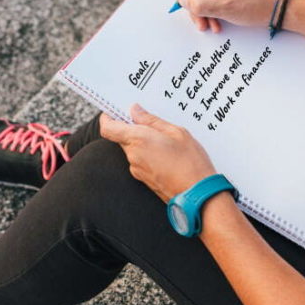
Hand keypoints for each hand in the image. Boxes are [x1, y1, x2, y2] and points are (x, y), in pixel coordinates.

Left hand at [99, 104, 217, 202]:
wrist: (197, 194)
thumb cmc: (190, 162)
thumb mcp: (176, 132)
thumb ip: (152, 121)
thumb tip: (135, 111)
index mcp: (138, 140)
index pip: (108, 128)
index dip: (107, 118)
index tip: (114, 112)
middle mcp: (133, 155)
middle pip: (121, 138)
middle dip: (132, 129)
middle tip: (150, 124)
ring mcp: (137, 170)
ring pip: (132, 150)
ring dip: (143, 143)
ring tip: (165, 141)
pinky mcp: (143, 180)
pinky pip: (140, 161)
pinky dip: (148, 155)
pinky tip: (166, 155)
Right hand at [177, 0, 278, 32]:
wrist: (277, 9)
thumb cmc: (256, 5)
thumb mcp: (224, 8)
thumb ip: (200, 5)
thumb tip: (183, 1)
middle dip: (193, 2)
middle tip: (197, 19)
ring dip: (202, 10)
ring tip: (208, 25)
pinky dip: (211, 10)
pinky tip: (216, 23)